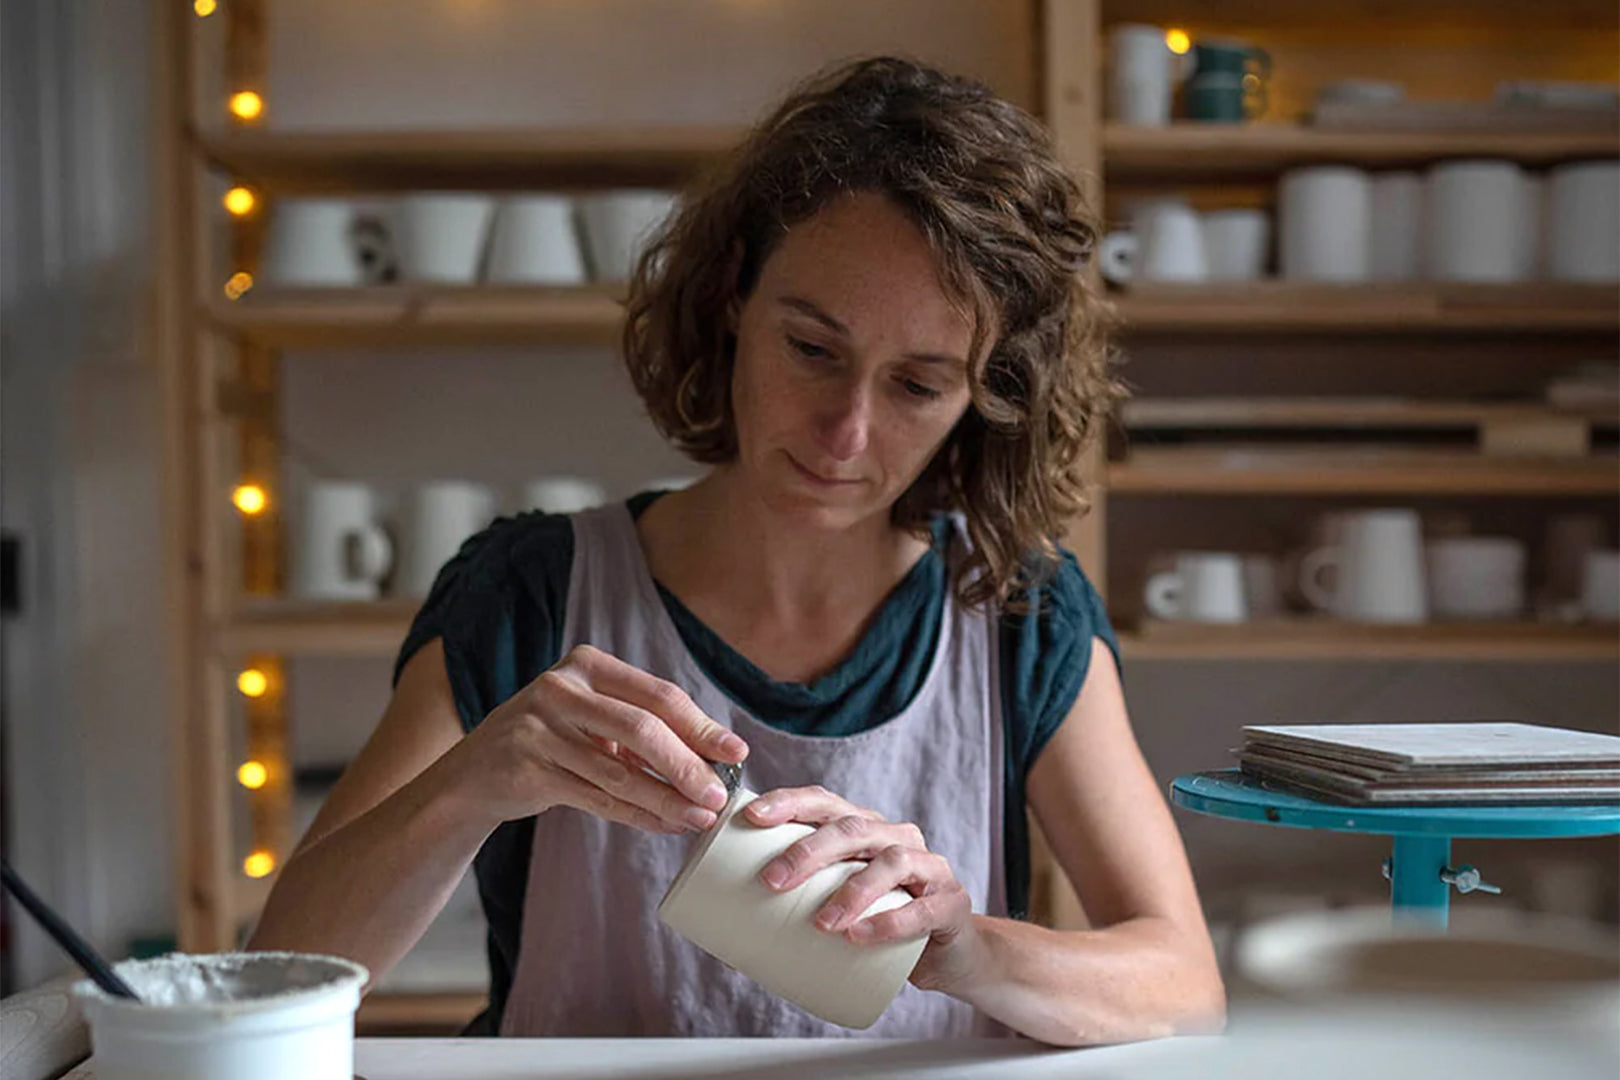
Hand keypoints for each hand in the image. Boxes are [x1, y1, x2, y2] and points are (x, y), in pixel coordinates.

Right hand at [449, 644, 747, 833]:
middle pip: (643, 729)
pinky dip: (638, 814)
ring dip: (667, 799)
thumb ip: (642, 727)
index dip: (702, 726)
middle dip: (688, 766)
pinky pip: (597, 798)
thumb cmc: (550, 742)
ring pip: (620, 772)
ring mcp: (538, 728)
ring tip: (699, 818)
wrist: (472, 775)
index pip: (658, 695)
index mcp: (587, 665)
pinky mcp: (527, 769)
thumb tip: (714, 756)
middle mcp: (560, 688)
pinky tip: (665, 824)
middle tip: (719, 795)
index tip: (737, 753)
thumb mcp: (591, 718)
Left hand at [745, 786, 983, 993]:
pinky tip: (860, 936)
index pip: (825, 802)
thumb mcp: (840, 907)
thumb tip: (726, 934)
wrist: (951, 955)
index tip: (751, 817)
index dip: (789, 803)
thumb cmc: (882, 924)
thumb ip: (798, 909)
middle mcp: (896, 838)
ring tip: (822, 922)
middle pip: (852, 828)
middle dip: (808, 850)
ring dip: (851, 890)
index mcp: (865, 829)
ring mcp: (928, 867)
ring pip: (889, 862)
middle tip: (773, 880)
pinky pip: (922, 908)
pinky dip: (889, 921)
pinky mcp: (951, 903)